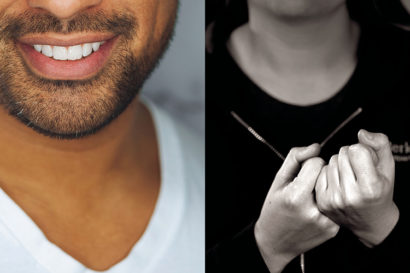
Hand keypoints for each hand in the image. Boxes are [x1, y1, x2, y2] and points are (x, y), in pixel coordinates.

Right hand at [255, 144, 338, 272]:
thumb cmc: (274, 208)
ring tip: (311, 198)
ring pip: (336, 189)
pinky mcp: (333, 229)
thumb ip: (295, 158)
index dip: (308, 165)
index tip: (300, 174)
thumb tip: (316, 147)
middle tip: (306, 187)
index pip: (317, 162)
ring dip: (325, 189)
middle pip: (328, 174)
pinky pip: (338, 204)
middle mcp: (313, 210)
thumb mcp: (278, 181)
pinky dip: (329, 203)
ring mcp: (325, 221)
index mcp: (296, 196)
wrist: (276, 242)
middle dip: (318, 175)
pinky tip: (316, 209)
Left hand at [315, 130, 398, 246]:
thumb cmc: (380, 191)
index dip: (362, 151)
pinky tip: (338, 182)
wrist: (371, 221)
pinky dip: (328, 173)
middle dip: (350, 157)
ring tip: (349, 177)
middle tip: (358, 171)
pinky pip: (320, 172)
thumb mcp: (388, 167)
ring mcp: (334, 200)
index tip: (367, 162)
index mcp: (370, 188)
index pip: (356, 150)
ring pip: (330, 162)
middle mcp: (351, 195)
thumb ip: (380, 144)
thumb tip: (361, 133)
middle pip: (341, 154)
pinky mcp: (323, 202)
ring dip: (339, 164)